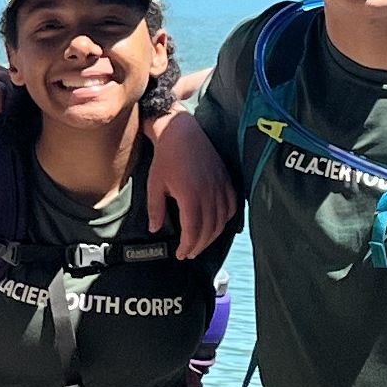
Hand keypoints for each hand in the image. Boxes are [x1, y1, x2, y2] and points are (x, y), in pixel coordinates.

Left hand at [145, 107, 235, 255]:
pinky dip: (227, 219)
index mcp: (190, 196)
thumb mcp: (154, 185)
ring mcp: (220, 186)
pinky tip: (218, 224)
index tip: (181, 255)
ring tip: (201, 243)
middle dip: (199, 245)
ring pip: (222, 220)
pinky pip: (232, 205)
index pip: (193, 231)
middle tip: (189, 253)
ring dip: (213, 236)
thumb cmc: (165, 158)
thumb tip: (155, 229)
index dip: (188, 246)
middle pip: (209, 229)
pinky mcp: (226, 179)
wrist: (180, 132)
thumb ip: (156, 209)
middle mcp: (209, 193)